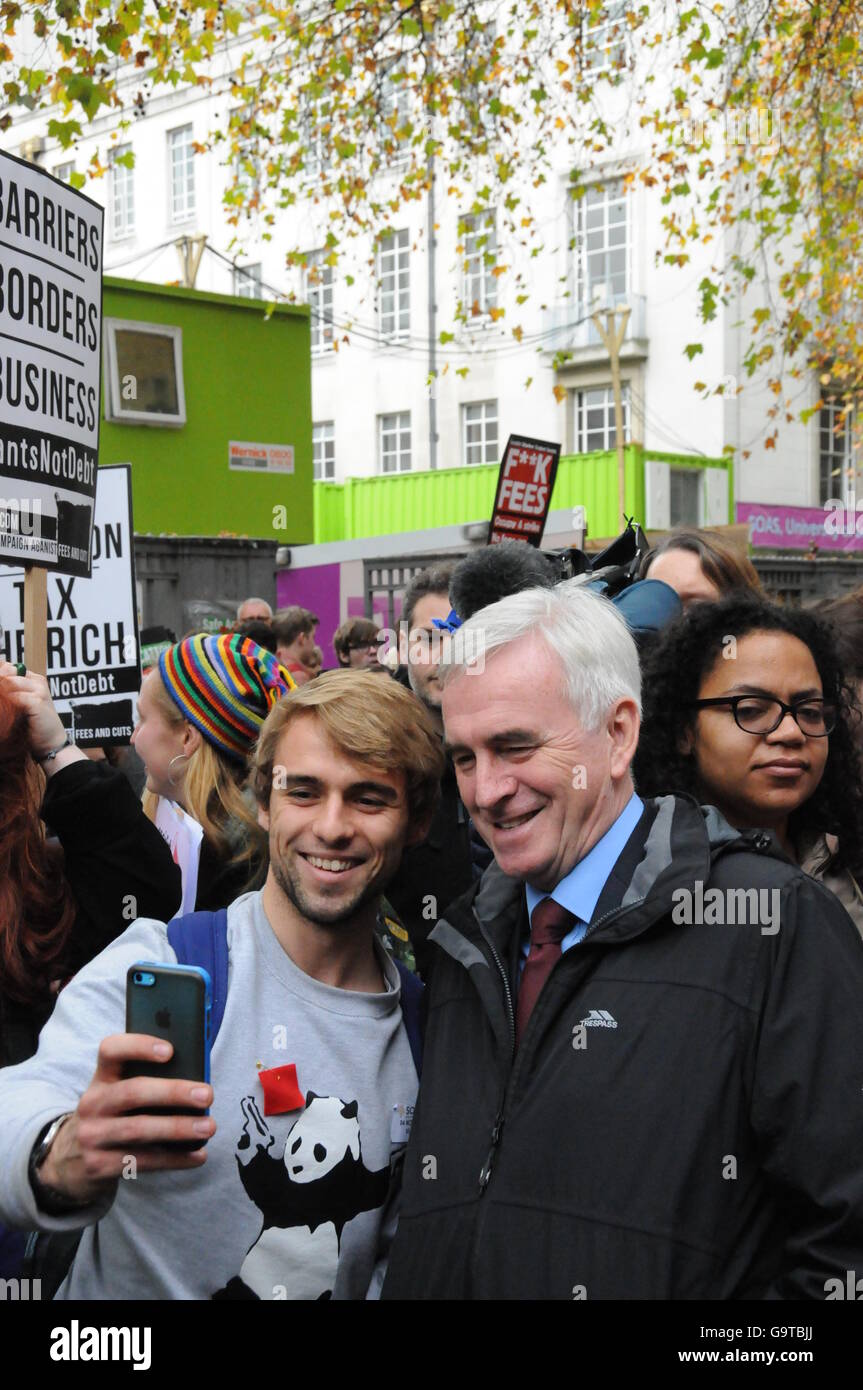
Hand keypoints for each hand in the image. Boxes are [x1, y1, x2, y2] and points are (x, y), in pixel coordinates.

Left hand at [0, 661, 67, 758]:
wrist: (50, 740)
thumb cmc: (35, 723)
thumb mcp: (22, 704)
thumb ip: (12, 693)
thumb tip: (0, 685)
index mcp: (34, 679)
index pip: (10, 667)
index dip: (1, 674)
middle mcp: (38, 682)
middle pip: (9, 672)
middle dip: (0, 683)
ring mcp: (40, 691)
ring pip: (11, 682)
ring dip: (2, 692)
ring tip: (2, 703)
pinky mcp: (38, 702)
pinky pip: (17, 696)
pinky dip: (9, 702)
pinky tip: (7, 710)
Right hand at [36, 1034, 215, 1205]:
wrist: (70, 1158)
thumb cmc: (112, 1115)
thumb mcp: (117, 1092)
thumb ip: (147, 1081)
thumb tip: (197, 1081)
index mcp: (101, 1077)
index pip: (111, 1050)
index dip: (139, 1046)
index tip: (171, 1051)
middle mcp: (92, 1103)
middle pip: (133, 1092)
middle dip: (174, 1092)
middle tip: (207, 1095)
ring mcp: (92, 1136)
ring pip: (139, 1129)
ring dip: (178, 1128)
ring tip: (208, 1127)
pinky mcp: (97, 1166)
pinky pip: (142, 1161)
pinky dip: (174, 1158)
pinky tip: (198, 1156)